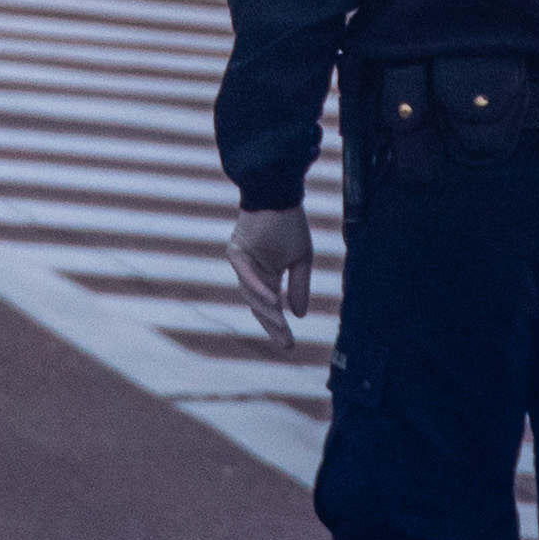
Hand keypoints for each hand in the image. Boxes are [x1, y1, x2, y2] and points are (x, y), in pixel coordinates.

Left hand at [226, 206, 316, 351]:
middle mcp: (251, 273)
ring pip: (252, 294)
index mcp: (266, 275)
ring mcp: (242, 264)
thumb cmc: (290, 222)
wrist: (280, 194)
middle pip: (259, 306)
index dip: (278, 325)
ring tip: (281, 326)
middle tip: (285, 343)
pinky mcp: (237, 252)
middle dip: (272, 325)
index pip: (270, 306)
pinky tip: (272, 302)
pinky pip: (246, 275)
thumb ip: (299, 287)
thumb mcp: (301, 259)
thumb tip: (299, 315)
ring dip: (267, 310)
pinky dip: (259, 289)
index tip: (289, 345)